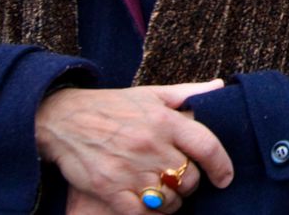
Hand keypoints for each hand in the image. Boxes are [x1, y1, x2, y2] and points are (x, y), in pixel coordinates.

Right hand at [36, 79, 233, 213]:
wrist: (63, 119)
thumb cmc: (113, 106)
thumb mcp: (151, 93)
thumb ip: (187, 92)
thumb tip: (219, 86)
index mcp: (164, 120)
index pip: (207, 146)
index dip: (221, 165)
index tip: (225, 177)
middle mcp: (150, 145)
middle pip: (189, 178)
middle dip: (190, 183)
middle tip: (180, 178)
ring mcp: (129, 169)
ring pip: (169, 199)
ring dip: (172, 201)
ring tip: (164, 191)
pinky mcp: (110, 189)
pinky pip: (143, 213)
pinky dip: (151, 214)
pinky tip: (150, 205)